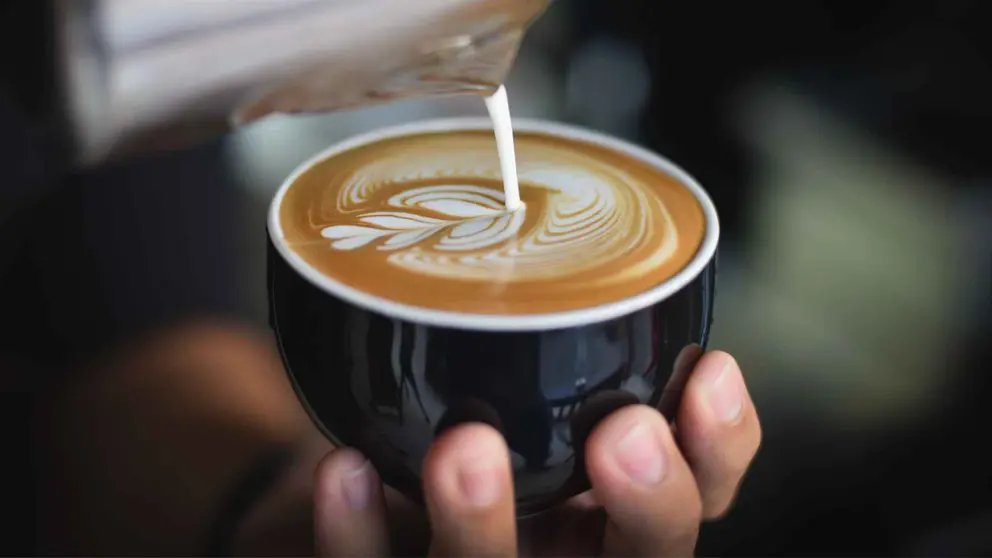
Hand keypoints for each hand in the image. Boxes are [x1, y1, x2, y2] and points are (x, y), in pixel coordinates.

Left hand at [313, 350, 760, 556]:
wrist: (360, 497)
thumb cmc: (466, 429)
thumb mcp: (535, 392)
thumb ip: (566, 352)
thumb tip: (594, 249)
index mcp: (606, 515)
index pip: (696, 502)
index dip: (719, 452)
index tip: (709, 370)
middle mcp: (558, 557)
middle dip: (650, 504)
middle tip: (625, 430)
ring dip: (483, 527)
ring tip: (467, 445)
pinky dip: (357, 530)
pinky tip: (347, 470)